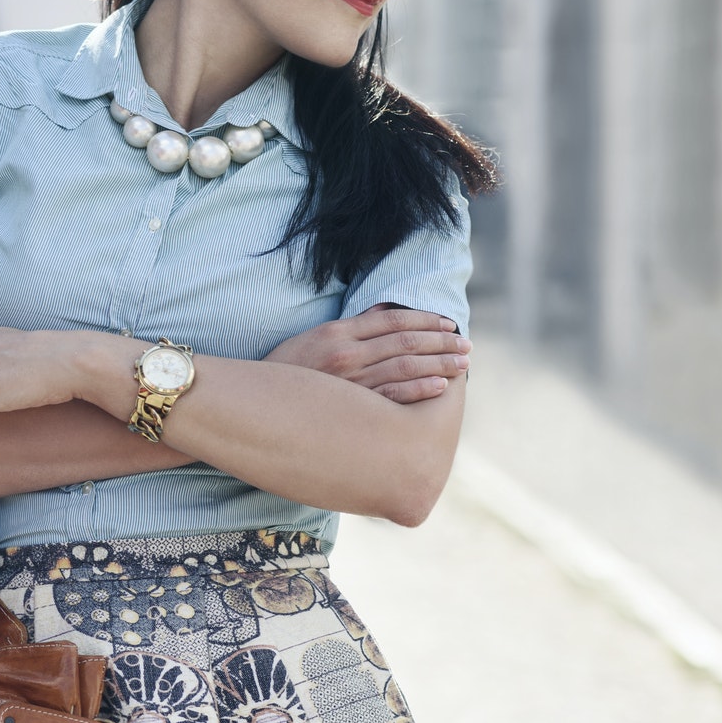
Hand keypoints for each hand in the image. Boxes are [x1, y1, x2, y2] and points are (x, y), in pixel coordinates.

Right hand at [264, 306, 469, 403]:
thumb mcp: (314, 339)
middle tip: (466, 344)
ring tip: (463, 363)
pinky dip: (419, 389)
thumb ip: (350, 328)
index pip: (393, 320)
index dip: (425, 319)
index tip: (448, 323)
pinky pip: (392, 397)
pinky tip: (440, 386)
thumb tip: (382, 314)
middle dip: (441, 341)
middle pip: (406, 342)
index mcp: (340, 332)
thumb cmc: (286, 370)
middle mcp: (348, 353)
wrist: (254, 404)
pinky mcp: (351, 408)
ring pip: (405, 367)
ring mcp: (351, 382)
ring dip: (439, 363)